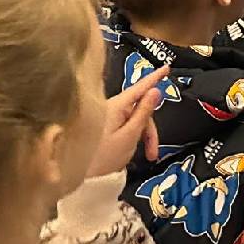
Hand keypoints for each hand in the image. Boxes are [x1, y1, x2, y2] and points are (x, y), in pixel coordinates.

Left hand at [87, 65, 168, 179]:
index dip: (155, 78)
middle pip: (139, 109)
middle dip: (150, 129)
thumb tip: (155, 90)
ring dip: (143, 137)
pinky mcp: (102, 129)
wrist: (76, 176)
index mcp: (117, 106)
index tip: (167, 67)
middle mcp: (111, 108)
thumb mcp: (129, 136)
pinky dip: (132, 138)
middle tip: (153, 152)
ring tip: (145, 157)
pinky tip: (130, 153)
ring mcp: (106, 119)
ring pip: (133, 120)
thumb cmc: (103, 157)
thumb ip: (143, 113)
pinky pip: (124, 127)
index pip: (140, 87)